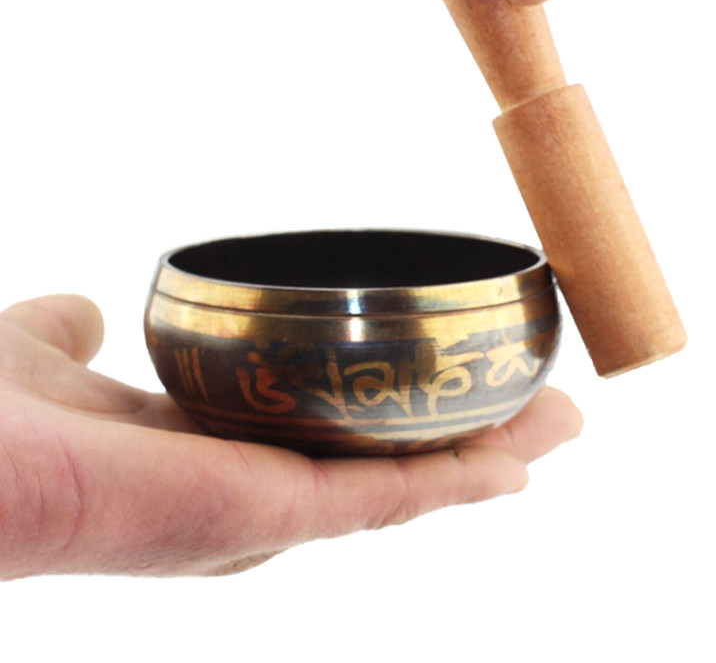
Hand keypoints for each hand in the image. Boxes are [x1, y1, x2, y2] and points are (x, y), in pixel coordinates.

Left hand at [0, 294, 581, 578]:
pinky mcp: (274, 515)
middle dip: (468, 445)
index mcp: (206, 455)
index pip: (322, 442)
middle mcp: (247, 493)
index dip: (388, 421)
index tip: (445, 392)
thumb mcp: (45, 353)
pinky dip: (454, 481)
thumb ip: (73, 335)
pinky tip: (514, 463)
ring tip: (555, 427)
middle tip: (545, 414)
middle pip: (385, 470)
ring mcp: (266, 512)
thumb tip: (91, 309)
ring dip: (484, 460)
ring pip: (405, 487)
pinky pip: (387, 499)